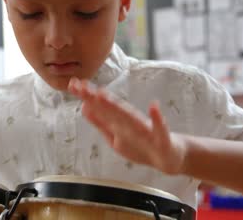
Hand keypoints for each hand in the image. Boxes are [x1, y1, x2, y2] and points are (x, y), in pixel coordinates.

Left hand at [68, 77, 186, 174]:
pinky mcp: (162, 138)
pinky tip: (154, 107)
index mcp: (120, 123)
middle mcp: (131, 123)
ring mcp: (147, 130)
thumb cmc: (142, 144)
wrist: (170, 158)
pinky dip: (157, 118)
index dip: (87, 97)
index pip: (102, 108)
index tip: (73, 85)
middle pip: (111, 109)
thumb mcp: (116, 136)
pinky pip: (160, 128)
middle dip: (95, 98)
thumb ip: (101, 122)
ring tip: (103, 96)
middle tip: (80, 85)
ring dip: (118, 107)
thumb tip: (84, 108)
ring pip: (130, 117)